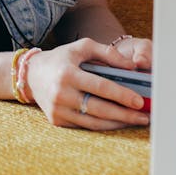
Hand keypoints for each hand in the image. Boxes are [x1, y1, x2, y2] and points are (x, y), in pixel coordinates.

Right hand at [24, 38, 150, 130]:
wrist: (31, 74)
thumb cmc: (61, 58)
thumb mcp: (82, 47)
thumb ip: (107, 53)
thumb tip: (132, 67)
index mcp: (67, 73)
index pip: (100, 86)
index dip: (122, 95)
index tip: (140, 100)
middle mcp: (61, 93)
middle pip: (100, 108)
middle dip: (125, 114)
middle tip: (144, 115)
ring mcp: (58, 110)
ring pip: (94, 122)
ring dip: (118, 123)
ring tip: (136, 120)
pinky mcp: (57, 121)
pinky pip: (86, 127)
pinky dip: (104, 126)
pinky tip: (117, 122)